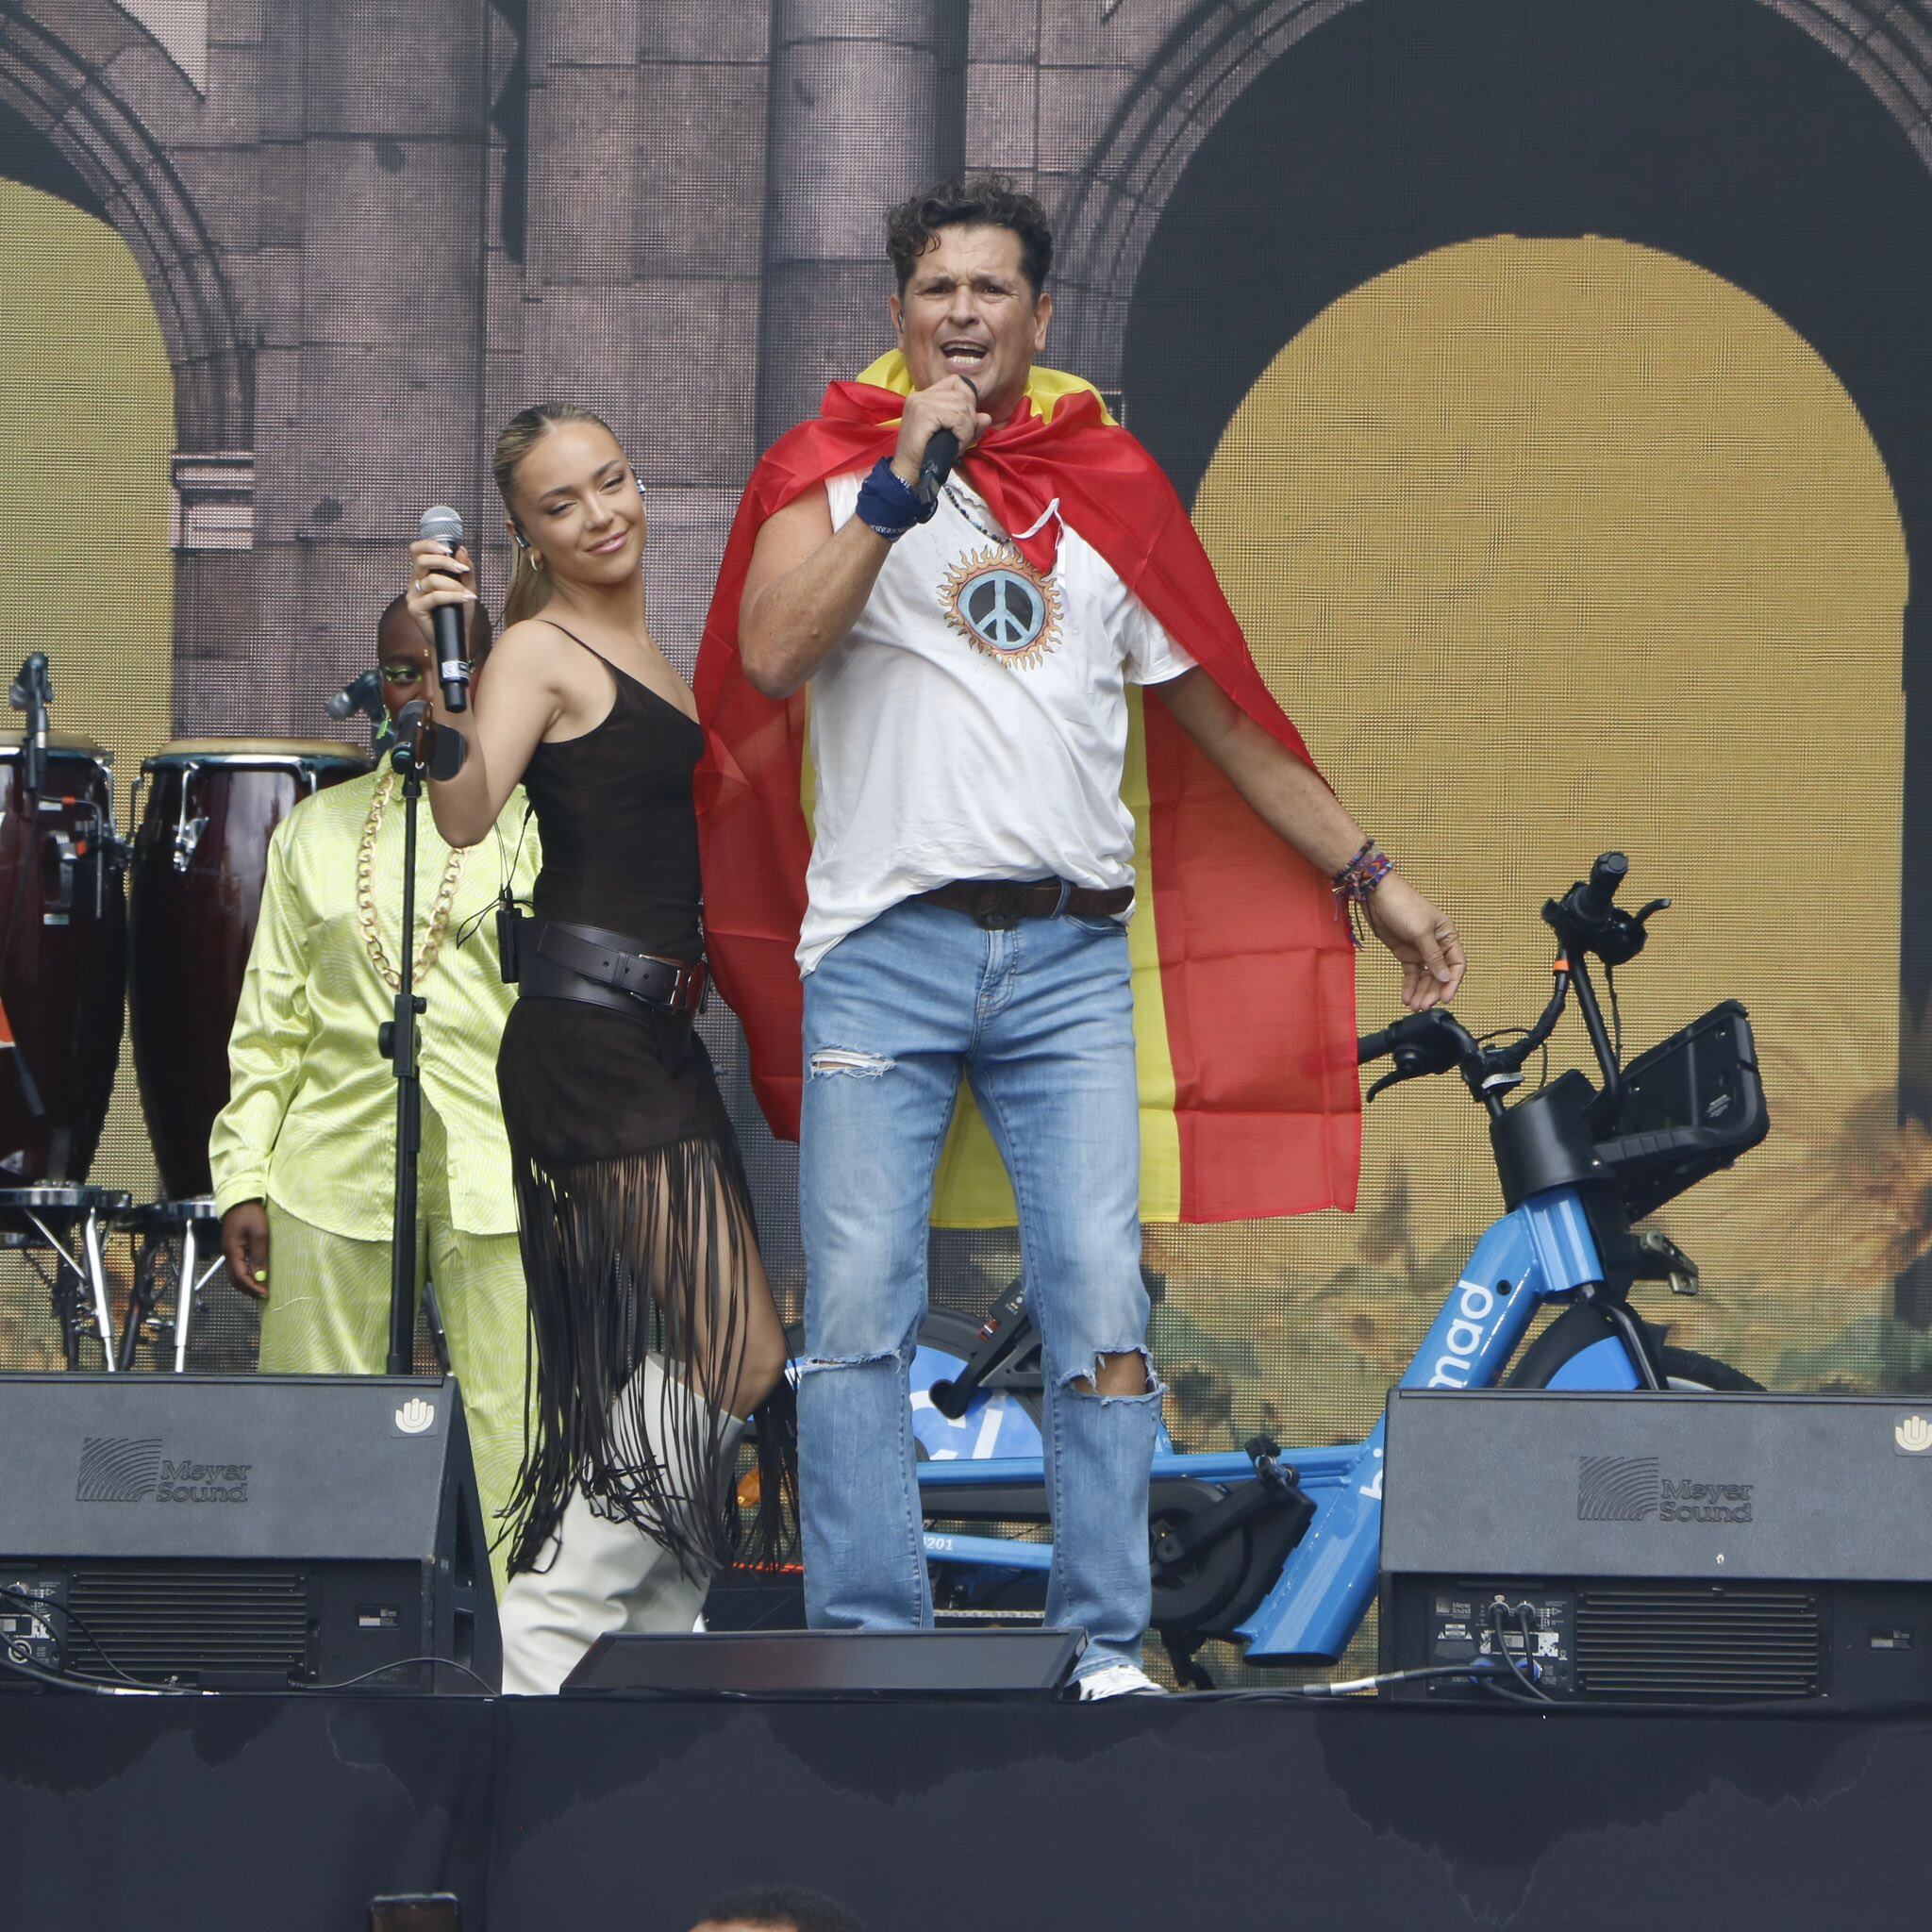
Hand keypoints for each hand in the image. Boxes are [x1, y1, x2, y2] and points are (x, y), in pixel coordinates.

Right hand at [223, 1200, 271, 1298]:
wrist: (241, 1199)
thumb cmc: (251, 1214)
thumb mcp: (260, 1234)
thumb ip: (259, 1256)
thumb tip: (260, 1277)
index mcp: (232, 1251)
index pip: (240, 1276)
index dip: (252, 1287)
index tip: (264, 1294)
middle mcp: (227, 1253)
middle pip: (234, 1279)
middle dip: (248, 1289)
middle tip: (262, 1295)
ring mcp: (229, 1250)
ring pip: (234, 1274)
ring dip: (245, 1284)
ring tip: (259, 1289)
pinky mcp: (233, 1247)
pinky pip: (236, 1266)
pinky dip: (244, 1275)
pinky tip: (254, 1276)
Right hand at [407, 538, 478, 647]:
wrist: (455, 636)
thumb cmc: (458, 612)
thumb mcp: (466, 587)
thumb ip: (465, 570)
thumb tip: (461, 550)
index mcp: (423, 573)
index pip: (417, 550)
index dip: (429, 545)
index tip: (448, 549)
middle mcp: (415, 582)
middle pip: (421, 560)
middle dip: (444, 562)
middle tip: (462, 570)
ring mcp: (413, 595)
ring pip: (431, 580)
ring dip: (453, 585)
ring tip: (468, 593)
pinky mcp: (415, 608)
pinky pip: (434, 597)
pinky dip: (453, 596)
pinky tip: (467, 599)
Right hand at [890, 377, 990, 488]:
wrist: (908, 473)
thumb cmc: (927, 457)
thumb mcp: (953, 438)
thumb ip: (969, 425)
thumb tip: (986, 417)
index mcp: (924, 396)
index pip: (956, 382)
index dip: (968, 399)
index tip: (966, 421)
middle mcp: (920, 395)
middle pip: (961, 395)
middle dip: (970, 418)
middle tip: (964, 437)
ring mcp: (920, 403)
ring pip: (961, 406)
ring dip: (967, 428)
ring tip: (959, 443)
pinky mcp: (923, 413)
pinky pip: (956, 418)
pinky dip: (962, 434)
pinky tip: (957, 445)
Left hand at [1363, 874, 1465, 1011]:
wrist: (1377, 896)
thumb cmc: (1404, 906)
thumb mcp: (1421, 931)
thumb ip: (1434, 956)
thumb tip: (1446, 977)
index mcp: (1447, 936)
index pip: (1457, 964)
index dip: (1452, 982)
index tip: (1445, 998)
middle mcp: (1437, 945)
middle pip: (1440, 974)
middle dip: (1433, 991)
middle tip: (1424, 1005)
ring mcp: (1420, 950)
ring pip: (1425, 977)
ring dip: (1421, 992)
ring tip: (1414, 1006)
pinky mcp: (1405, 954)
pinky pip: (1411, 974)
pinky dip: (1409, 986)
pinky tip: (1406, 997)